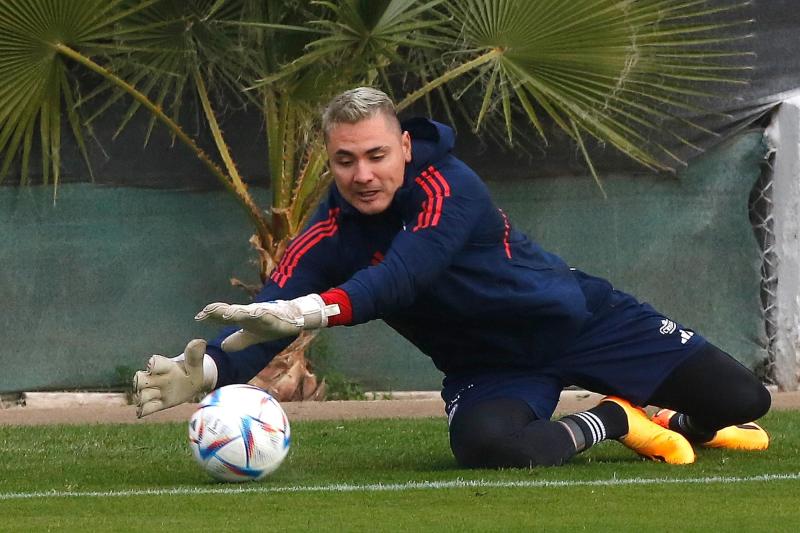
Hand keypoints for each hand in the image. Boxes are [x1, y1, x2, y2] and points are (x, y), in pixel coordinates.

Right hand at [132, 339, 208, 417]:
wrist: (193, 382)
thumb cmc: (191, 369)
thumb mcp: (195, 363)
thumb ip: (195, 355)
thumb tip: (200, 342)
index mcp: (165, 366)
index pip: (154, 363)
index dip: (152, 365)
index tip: (152, 365)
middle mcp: (157, 379)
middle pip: (140, 380)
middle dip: (141, 383)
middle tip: (152, 385)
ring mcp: (156, 392)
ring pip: (142, 396)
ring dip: (144, 398)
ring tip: (153, 398)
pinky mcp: (159, 404)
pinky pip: (146, 408)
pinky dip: (143, 410)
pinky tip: (142, 411)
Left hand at [195, 294, 339, 350]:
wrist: (295, 318)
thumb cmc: (273, 324)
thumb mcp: (254, 335)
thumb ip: (239, 340)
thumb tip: (223, 347)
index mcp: (244, 317)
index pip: (225, 315)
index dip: (212, 315)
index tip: (198, 317)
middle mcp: (250, 312)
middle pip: (232, 311)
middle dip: (219, 311)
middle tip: (205, 312)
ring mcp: (262, 313)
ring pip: (247, 311)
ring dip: (236, 312)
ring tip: (225, 313)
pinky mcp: (275, 316)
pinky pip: (266, 314)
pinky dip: (259, 313)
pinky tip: (252, 313)